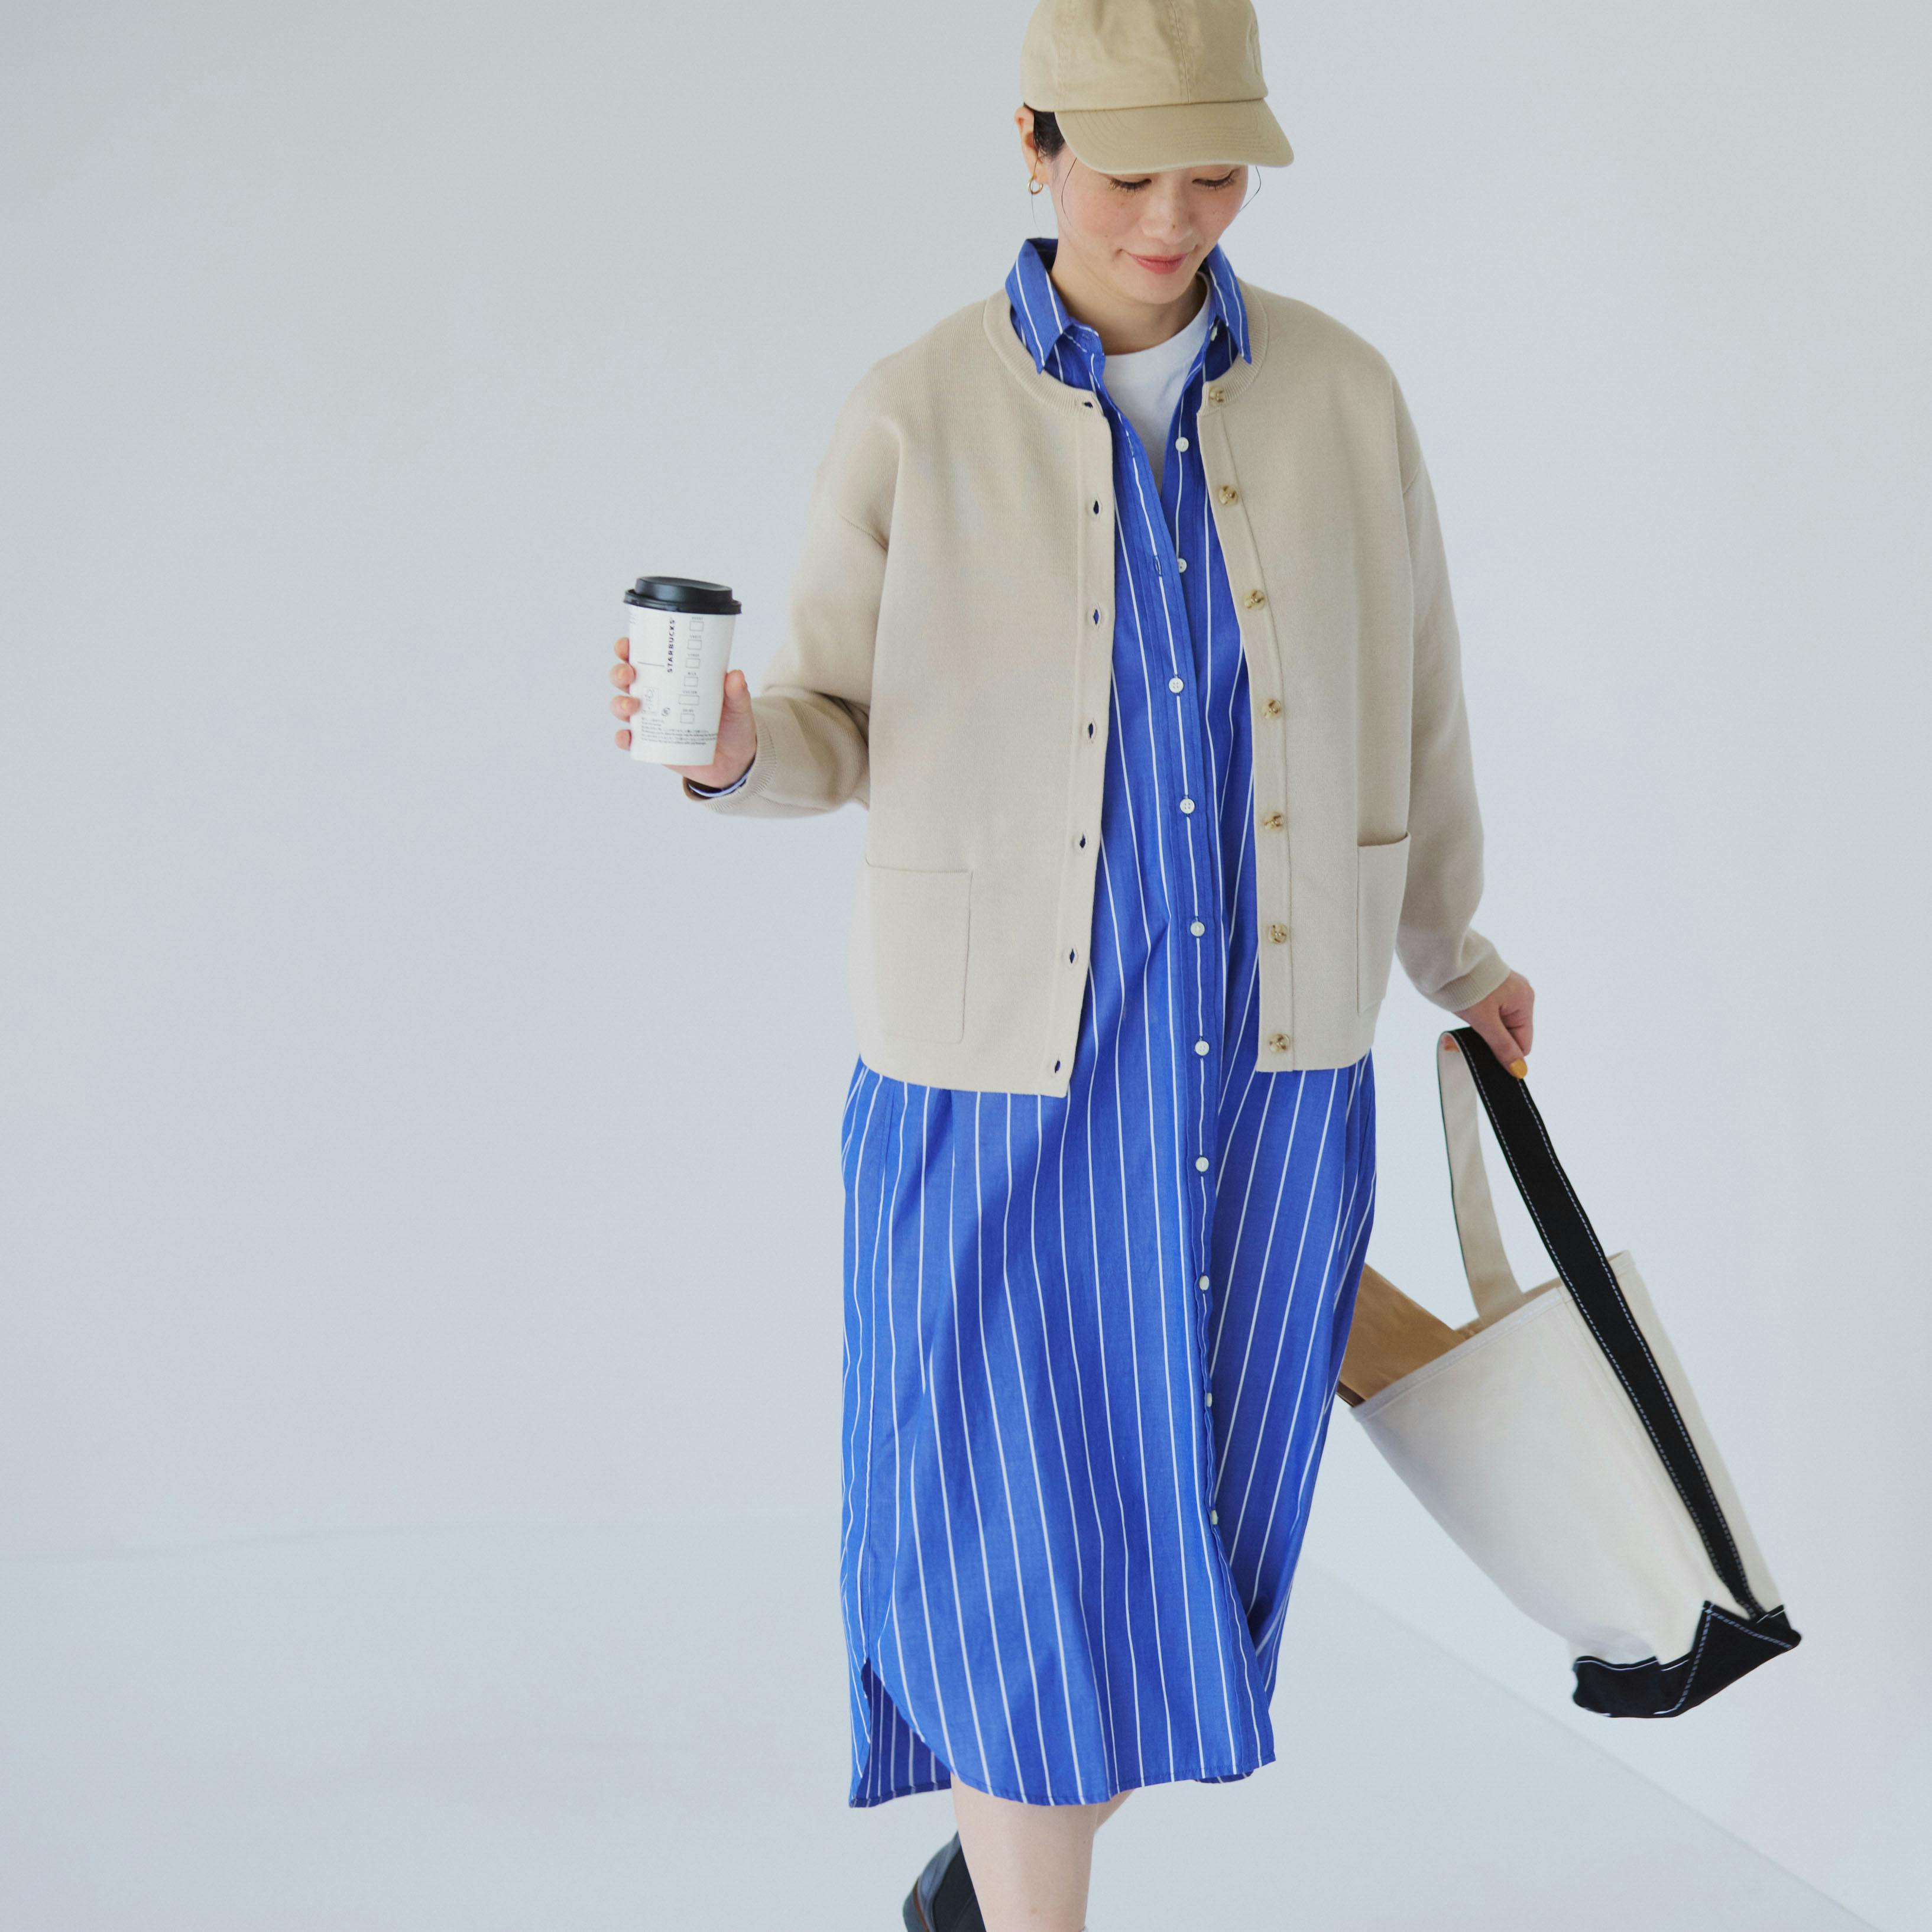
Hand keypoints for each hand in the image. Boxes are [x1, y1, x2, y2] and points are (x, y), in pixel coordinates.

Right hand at [609, 638, 757, 786]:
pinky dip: (623, 739)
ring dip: (620, 703)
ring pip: (622, 707)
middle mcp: (656, 696)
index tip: (626, 645)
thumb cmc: (731, 723)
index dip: (629, 649)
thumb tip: (735, 676)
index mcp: (671, 678)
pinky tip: (628, 737)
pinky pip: (629, 741)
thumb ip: (736, 692)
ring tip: (633, 705)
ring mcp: (651, 721)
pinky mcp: (651, 745)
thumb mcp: (736, 705)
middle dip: (619, 674)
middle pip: (626, 680)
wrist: (735, 759)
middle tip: (629, 675)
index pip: (644, 658)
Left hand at [1454, 970, 1534, 1078]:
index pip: (1523, 1044)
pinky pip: (1490, 1012)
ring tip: (1464, 1023)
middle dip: (1490, 1040)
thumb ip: (1502, 1046)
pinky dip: (1478, 1018)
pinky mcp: (1492, 987)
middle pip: (1510, 1034)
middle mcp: (1520, 994)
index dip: (1504, 1053)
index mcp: (1525, 1002)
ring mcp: (1506, 989)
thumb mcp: (1484, 1021)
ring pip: (1498, 1024)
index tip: (1483, 1054)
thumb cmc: (1467, 987)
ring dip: (1481, 1029)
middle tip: (1467, 1038)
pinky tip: (1465, 1013)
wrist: (1443, 959)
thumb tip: (1520, 1071)